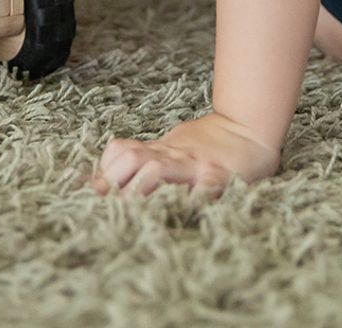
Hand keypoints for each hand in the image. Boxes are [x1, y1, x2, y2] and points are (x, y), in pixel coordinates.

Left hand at [87, 112, 280, 198]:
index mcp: (160, 151)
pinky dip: (191, 199)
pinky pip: (204, 187)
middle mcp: (173, 157)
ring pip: (157, 170)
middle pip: (131, 159)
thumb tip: (98, 183)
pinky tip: (182, 210)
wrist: (248, 128)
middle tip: (110, 207)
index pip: (121, 152)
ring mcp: (194, 165)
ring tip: (134, 212)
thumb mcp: (170, 149)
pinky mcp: (220, 177)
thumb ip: (140, 162)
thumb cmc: (204, 147)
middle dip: (115, 185)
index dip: (104, 171)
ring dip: (139, 189)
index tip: (94, 192)